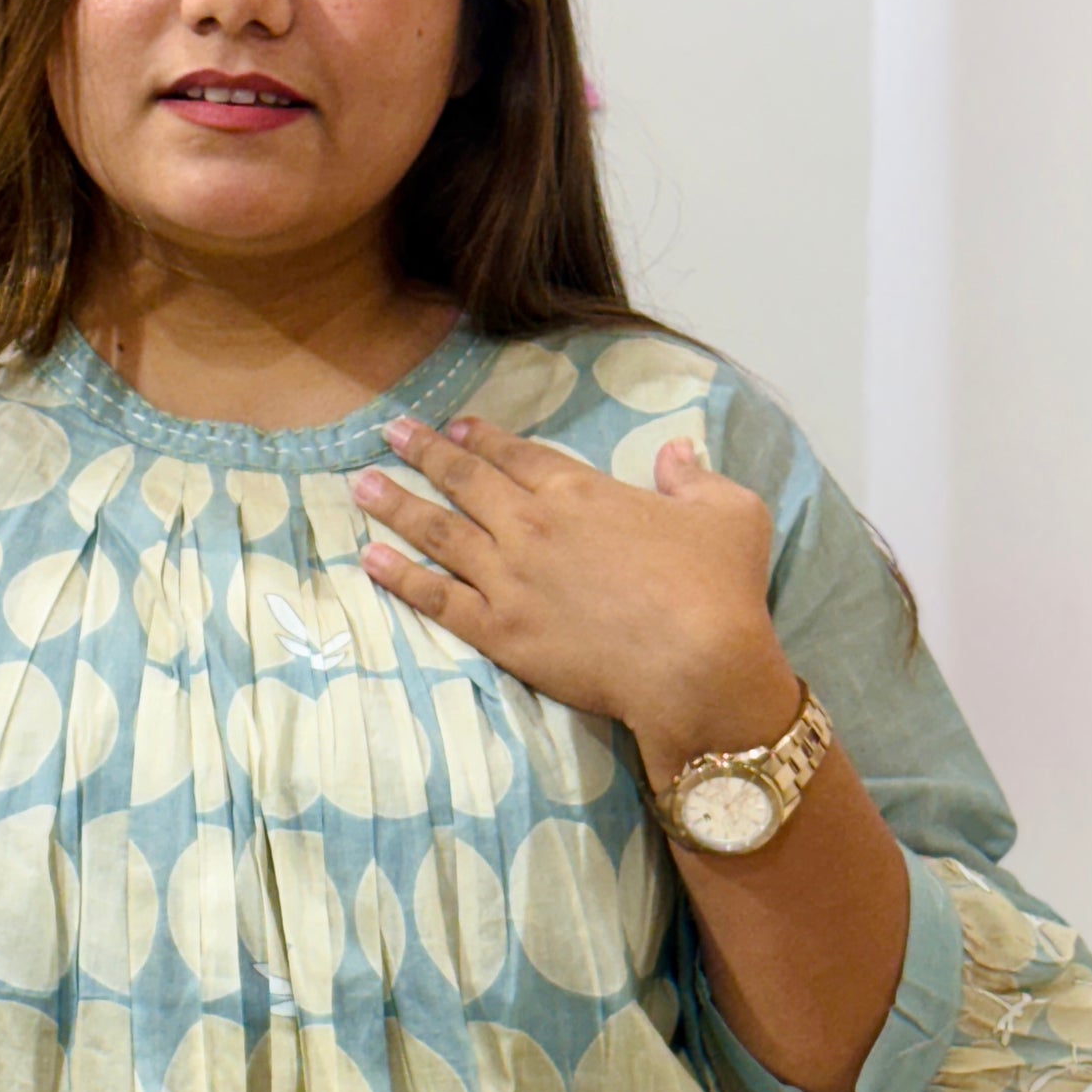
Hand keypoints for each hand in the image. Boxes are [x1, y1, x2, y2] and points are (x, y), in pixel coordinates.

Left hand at [353, 412, 793, 773]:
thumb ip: (696, 477)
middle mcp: (533, 526)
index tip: (456, 424)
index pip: (519, 455)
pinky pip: (435, 598)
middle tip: (390, 433)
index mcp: (581, 491)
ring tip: (361, 485)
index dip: (484, 437)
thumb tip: (677, 452)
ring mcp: (509, 578)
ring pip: (439, 532)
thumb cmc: (719, 589)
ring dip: (397, 505)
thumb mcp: (730, 513)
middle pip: (466, 480)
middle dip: (424, 452)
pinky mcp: (499, 632)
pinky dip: (400, 578)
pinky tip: (370, 560)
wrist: (696, 666)